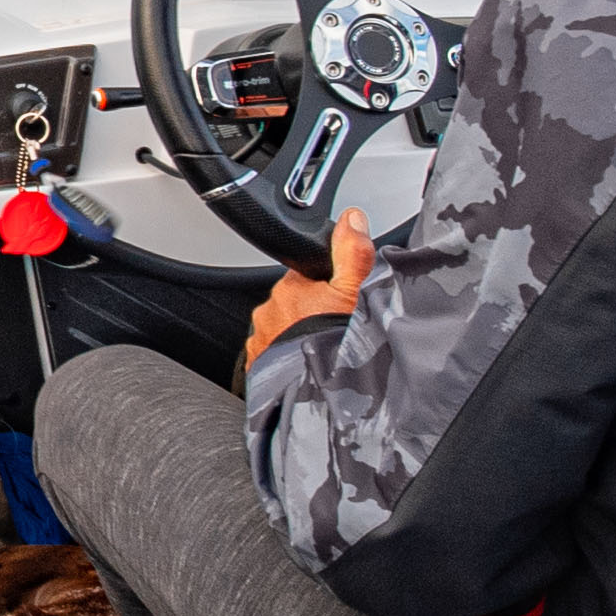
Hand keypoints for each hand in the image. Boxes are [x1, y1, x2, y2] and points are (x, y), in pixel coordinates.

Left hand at [241, 209, 374, 378]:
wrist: (320, 397)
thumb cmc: (337, 346)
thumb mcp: (356, 293)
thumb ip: (353, 253)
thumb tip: (352, 218)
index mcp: (291, 289)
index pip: (306, 277)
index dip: (326, 286)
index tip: (339, 301)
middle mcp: (269, 312)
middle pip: (294, 304)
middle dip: (312, 313)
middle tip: (336, 330)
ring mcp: (261, 341)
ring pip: (283, 330)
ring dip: (299, 337)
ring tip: (325, 353)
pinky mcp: (258, 367)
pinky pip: (274, 356)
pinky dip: (288, 360)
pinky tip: (308, 369)